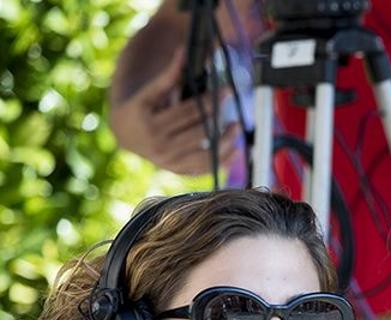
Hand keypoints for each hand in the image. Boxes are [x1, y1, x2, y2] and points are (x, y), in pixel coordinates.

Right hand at [109, 47, 239, 175]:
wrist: (125, 134)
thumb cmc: (142, 107)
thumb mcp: (150, 91)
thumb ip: (169, 75)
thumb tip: (185, 50)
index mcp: (150, 122)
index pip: (188, 111)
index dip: (210, 100)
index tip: (227, 89)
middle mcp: (158, 144)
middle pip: (198, 131)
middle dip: (219, 118)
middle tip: (234, 106)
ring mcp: (167, 161)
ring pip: (204, 152)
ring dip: (226, 141)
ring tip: (236, 127)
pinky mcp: (176, 170)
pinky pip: (204, 168)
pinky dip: (221, 160)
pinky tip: (234, 150)